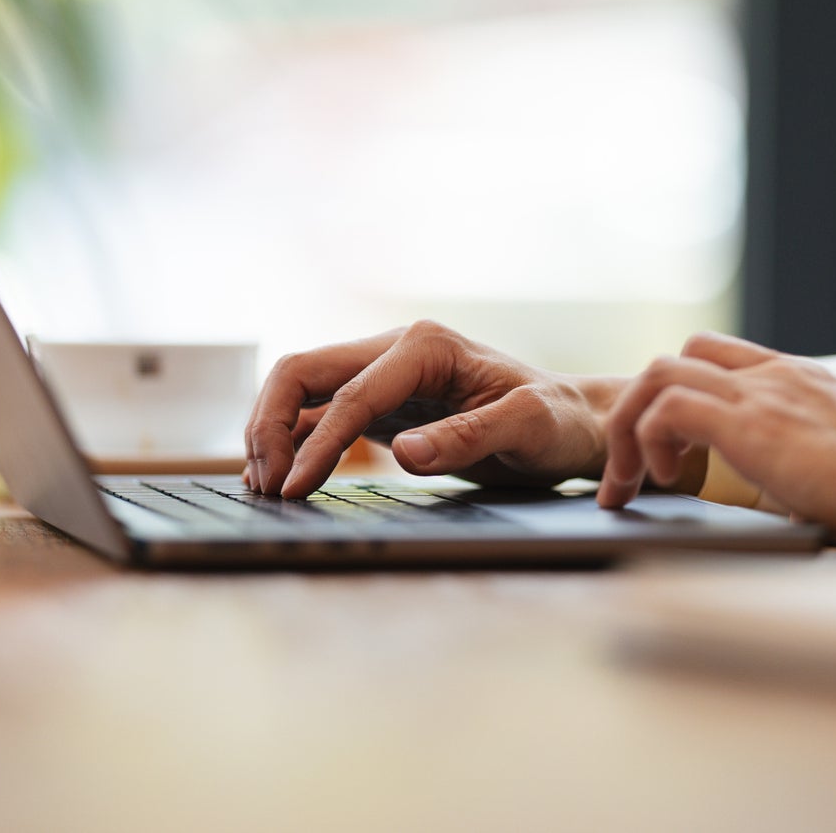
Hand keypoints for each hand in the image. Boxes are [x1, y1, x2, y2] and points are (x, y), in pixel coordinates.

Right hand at [242, 321, 615, 498]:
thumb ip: (467, 437)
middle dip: (271, 425)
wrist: (571, 425)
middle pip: (302, 371)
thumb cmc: (556, 422)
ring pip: (301, 390)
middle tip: (267, 487)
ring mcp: (383, 376)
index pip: (351, 393)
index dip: (317, 443)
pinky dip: (292, 440)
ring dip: (272, 432)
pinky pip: (318, 414)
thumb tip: (405, 454)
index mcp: (426, 345)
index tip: (297, 490)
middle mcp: (396, 350)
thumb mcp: (527, 428)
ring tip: (264, 486)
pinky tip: (282, 477)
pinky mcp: (380, 405)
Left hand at [597, 333, 835, 547]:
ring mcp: (763, 392)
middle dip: (637, 411)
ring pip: (658, 373)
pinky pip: (668, 407)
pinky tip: (665, 480)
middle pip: (677, 358)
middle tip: (631, 473)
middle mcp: (777, 376)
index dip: (678, 396)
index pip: (716, 356)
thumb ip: (809, 463)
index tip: (667, 450)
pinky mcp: (752, 422)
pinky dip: (648, 440)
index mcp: (800, 381)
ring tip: (633, 483)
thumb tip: (797, 503)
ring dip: (630, 427)